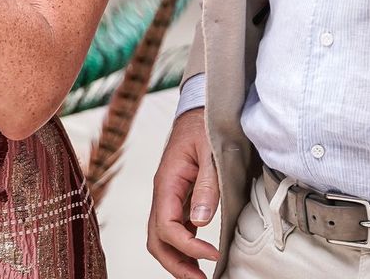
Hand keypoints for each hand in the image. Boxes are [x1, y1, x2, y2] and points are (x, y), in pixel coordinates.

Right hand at [147, 108, 218, 278]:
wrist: (199, 108)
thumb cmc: (205, 124)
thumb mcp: (210, 149)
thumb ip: (207, 184)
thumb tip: (201, 220)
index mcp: (167, 181)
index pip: (166, 226)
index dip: (188, 247)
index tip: (213, 256)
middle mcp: (163, 192)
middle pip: (156, 239)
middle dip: (176, 264)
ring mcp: (169, 196)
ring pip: (162, 237)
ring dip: (178, 259)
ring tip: (201, 276)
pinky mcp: (180, 198)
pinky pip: (175, 228)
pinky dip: (184, 247)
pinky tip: (201, 255)